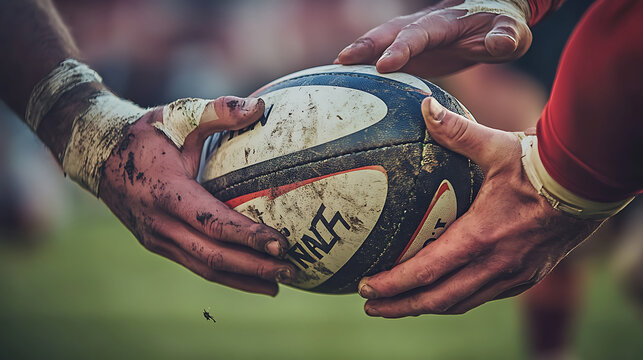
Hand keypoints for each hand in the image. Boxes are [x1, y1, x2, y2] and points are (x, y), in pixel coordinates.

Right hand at [99, 96, 295, 295]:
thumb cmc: (145, 134)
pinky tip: (250, 278)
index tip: (281, 245)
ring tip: (278, 284)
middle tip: (290, 271)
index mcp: (168, 194)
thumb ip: (218, 111)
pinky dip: (225, 275)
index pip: (214, 223)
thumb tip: (260, 107)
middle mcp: (160, 224)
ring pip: (204, 267)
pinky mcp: (159, 244)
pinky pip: (196, 265)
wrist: (97, 155)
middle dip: (254, 268)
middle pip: (213, 256)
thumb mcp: (178, 116)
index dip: (248, 236)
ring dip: (242, 279)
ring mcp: (157, 239)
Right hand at [336, 0, 531, 76]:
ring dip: (358, 53)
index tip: (383, 65)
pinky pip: (383, 54)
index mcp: (445, 23)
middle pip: (389, 32)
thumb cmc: (502, 29)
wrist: (492, 20)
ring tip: (334, 69)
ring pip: (381, 41)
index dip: (400, 48)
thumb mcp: (512, 34)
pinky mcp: (410, 51)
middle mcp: (423, 26)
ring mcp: (413, 38)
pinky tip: (345, 77)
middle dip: (365, 45)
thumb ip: (506, 37)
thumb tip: (500, 42)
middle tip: (342, 61)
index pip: (419, 34)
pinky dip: (363, 63)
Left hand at [357, 97, 601, 316]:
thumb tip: (425, 106)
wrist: (587, 187)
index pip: (428, 272)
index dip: (394, 284)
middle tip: (370, 306)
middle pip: (438, 300)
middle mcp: (496, 265)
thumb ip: (457, 130)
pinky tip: (440, 292)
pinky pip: (482, 297)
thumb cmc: (540, 166)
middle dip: (400, 306)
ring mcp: (512, 276)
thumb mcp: (497, 146)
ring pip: (460, 303)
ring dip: (426, 307)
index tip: (365, 287)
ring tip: (398, 306)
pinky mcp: (525, 277)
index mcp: (482, 237)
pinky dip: (454, 299)